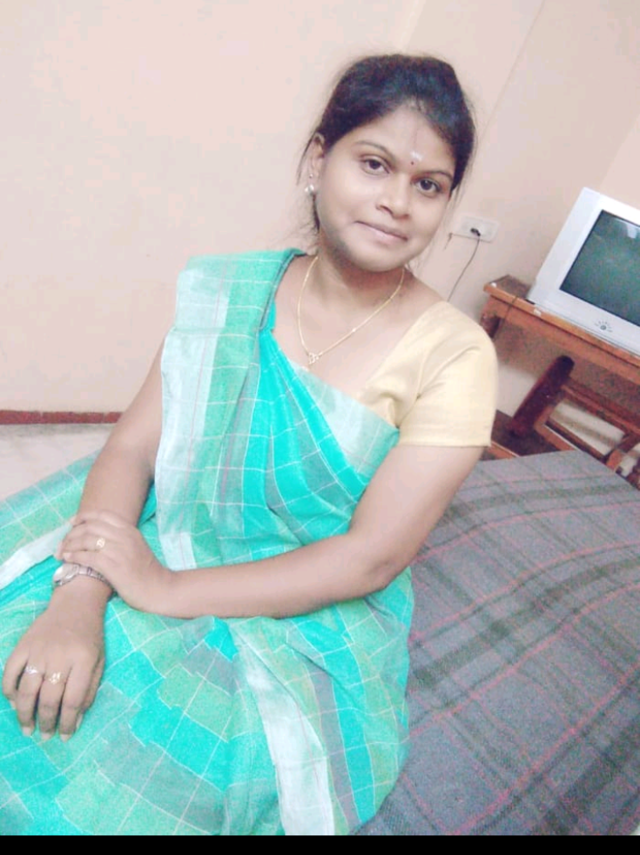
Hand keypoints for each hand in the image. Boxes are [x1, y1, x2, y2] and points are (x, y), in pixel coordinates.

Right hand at [2, 591, 104, 740]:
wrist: (75, 603)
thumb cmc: (90, 635)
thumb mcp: (99, 661)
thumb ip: (89, 690)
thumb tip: (76, 721)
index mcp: (83, 661)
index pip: (72, 700)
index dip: (68, 723)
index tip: (65, 736)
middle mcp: (59, 656)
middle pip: (48, 699)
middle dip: (45, 722)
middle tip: (44, 735)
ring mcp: (38, 650)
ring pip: (26, 690)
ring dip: (24, 714)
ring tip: (27, 728)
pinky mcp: (23, 644)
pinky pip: (9, 673)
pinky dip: (8, 691)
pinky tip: (13, 703)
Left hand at [57, 510, 172, 612]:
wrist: (159, 589)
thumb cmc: (146, 570)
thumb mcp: (136, 546)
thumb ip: (120, 537)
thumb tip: (96, 535)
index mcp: (129, 530)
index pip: (102, 515)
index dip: (84, 516)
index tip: (72, 523)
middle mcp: (124, 537)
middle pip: (90, 527)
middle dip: (71, 534)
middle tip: (63, 544)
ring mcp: (119, 552)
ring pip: (87, 540)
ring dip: (70, 545)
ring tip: (62, 553)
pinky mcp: (114, 568)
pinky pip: (88, 557)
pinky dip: (75, 557)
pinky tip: (69, 560)